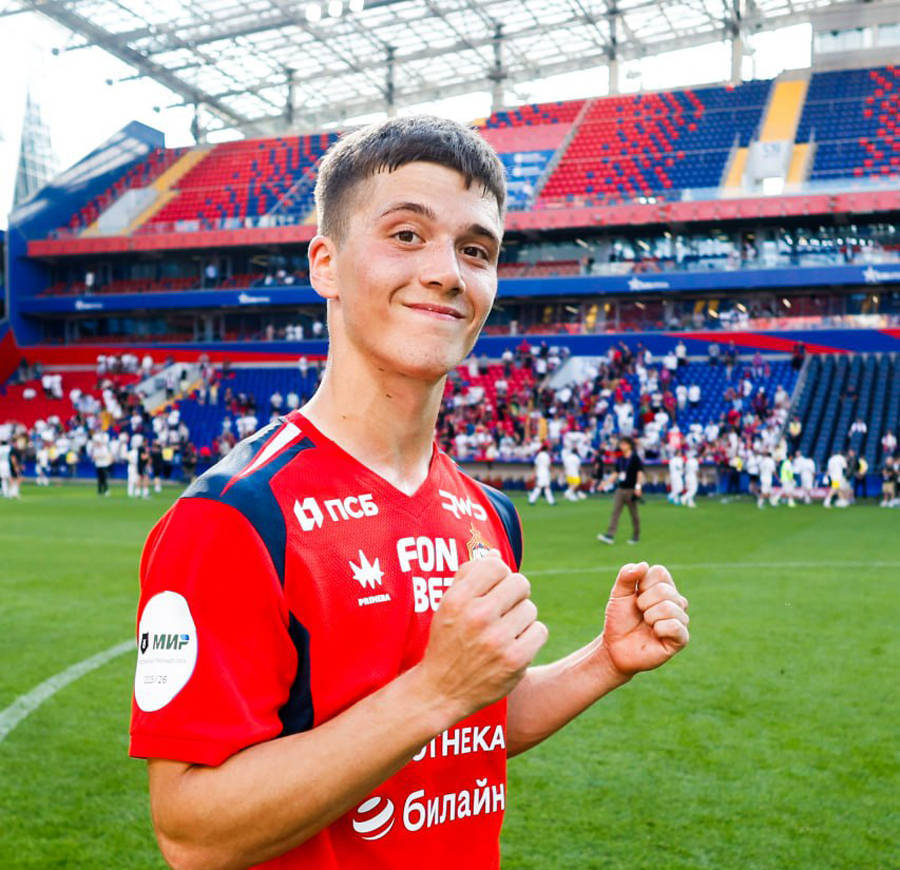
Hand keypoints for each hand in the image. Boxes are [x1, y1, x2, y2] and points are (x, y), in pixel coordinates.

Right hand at [419, 556, 547, 721]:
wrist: (441, 691)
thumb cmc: (447, 641)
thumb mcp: (448, 605)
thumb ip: (469, 575)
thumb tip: (495, 555)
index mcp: (458, 599)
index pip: (496, 565)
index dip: (500, 575)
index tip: (495, 588)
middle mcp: (477, 616)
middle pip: (520, 583)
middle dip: (515, 594)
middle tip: (505, 609)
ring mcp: (497, 640)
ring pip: (530, 609)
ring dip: (521, 618)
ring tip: (505, 631)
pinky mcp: (515, 660)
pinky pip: (540, 631)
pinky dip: (531, 637)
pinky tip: (515, 645)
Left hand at [599, 562, 688, 678]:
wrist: (615, 647)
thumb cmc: (619, 619)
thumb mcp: (618, 594)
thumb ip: (627, 576)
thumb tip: (644, 565)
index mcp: (663, 587)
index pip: (660, 572)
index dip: (642, 584)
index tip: (636, 597)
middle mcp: (676, 601)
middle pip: (665, 590)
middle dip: (644, 603)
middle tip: (640, 614)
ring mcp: (680, 619)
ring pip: (670, 607)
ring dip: (649, 617)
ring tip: (646, 624)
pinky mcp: (681, 638)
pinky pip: (675, 626)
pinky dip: (658, 629)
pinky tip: (655, 634)